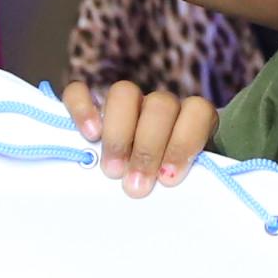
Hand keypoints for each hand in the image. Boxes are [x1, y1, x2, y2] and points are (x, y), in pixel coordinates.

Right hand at [66, 78, 213, 195]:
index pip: (197, 110)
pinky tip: (89, 136)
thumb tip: (168, 187)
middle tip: (136, 185)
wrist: (140, 180)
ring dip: (118, 135)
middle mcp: (160, 106)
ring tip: (112, 170)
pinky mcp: (90, 102)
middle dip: (147, 149)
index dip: (183, 142)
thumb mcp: (184, 182)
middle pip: (160, 105)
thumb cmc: (166, 184)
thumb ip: (185, 178)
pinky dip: (82, 109)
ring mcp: (127, 102)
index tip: (168, 178)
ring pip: (124, 93)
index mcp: (191, 119)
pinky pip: (79, 91)